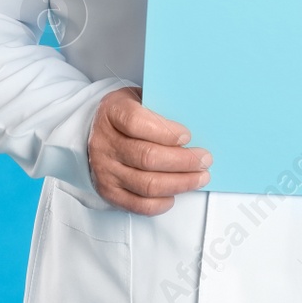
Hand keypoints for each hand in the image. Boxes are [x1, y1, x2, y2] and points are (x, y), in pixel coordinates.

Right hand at [87, 87, 211, 214]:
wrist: (97, 132)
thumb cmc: (127, 114)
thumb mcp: (140, 98)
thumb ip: (160, 108)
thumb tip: (195, 124)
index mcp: (112, 112)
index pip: (136, 122)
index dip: (165, 132)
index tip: (187, 136)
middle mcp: (104, 142)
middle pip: (147, 157)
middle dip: (183, 161)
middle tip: (204, 159)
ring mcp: (105, 169)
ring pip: (147, 184)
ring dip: (179, 183)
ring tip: (199, 177)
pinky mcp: (109, 191)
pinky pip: (138, 204)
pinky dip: (161, 202)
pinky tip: (175, 194)